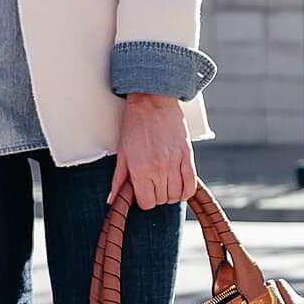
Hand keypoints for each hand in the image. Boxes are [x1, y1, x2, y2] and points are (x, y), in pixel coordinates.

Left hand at [109, 92, 198, 209]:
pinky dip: (186, 190)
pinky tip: (180, 186)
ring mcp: (175, 162)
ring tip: (165, 184)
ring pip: (177, 195)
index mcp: (140, 168)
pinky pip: (191, 184)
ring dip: (171, 194)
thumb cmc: (134, 125)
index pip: (147, 202)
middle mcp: (158, 168)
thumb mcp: (122, 152)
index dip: (144, 201)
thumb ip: (118, 179)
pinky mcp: (187, 155)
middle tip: (153, 185)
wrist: (152, 101)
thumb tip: (112, 200)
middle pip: (162, 200)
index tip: (143, 192)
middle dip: (157, 196)